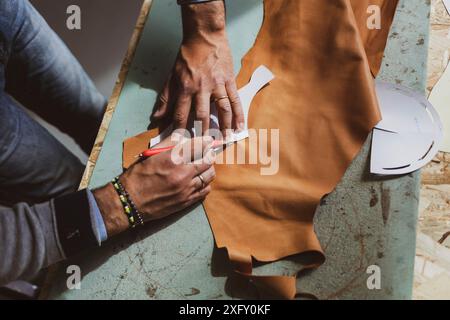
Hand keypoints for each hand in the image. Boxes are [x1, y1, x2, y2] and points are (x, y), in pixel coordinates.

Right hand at [93, 137, 215, 236]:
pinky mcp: (187, 201)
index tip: (208, 141)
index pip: (198, 145)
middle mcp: (183, 173)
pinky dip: (205, 183)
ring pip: (209, 175)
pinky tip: (200, 181)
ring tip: (203, 167)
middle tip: (207, 153)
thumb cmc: (138, 176)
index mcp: (173, 159)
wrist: (130, 201)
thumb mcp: (151, 154)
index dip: (206, 141)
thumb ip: (169, 144)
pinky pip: (205, 190)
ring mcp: (187, 189)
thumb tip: (183, 135)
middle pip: (208, 160)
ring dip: (208, 169)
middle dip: (209, 154)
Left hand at [152, 1, 243, 136]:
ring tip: (224, 140)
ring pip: (222, 109)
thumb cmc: (187, 56)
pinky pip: (235, 100)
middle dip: (203, 132)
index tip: (180, 143)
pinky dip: (239, 114)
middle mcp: (202, 88)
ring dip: (224, 126)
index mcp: (186, 87)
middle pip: (202, 115)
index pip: (181, 113)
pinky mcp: (229, 81)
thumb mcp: (172, 75)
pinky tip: (240, 126)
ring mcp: (217, 84)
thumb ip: (165, 97)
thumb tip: (157, 116)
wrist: (204, 37)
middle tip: (204, 147)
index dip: (180, 130)